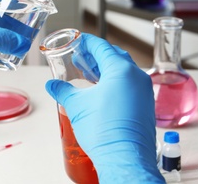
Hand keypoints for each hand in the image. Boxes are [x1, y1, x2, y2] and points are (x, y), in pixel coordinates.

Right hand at [45, 33, 163, 182]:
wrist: (124, 158)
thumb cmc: (104, 130)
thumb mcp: (76, 105)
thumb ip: (63, 90)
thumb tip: (52, 85)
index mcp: (121, 71)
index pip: (102, 47)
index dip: (87, 42)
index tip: (78, 40)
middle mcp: (137, 77)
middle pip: (115, 56)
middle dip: (97, 54)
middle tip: (81, 57)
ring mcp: (144, 91)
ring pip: (124, 70)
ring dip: (106, 68)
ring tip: (89, 72)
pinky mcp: (145, 104)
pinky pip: (131, 84)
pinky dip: (116, 81)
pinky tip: (102, 89)